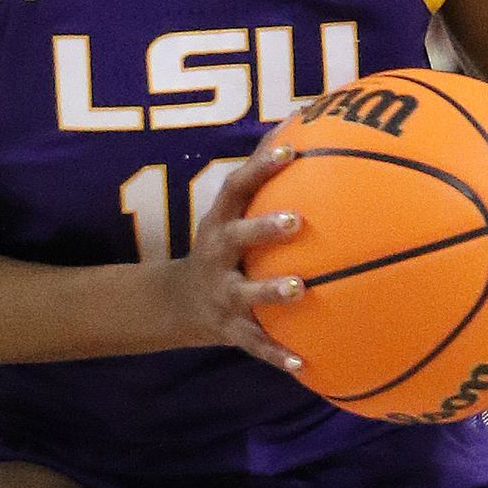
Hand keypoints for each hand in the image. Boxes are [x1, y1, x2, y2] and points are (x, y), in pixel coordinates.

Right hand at [165, 137, 306, 373]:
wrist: (181, 302)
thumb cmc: (226, 244)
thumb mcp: (233, 212)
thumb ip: (265, 178)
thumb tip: (305, 124)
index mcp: (220, 220)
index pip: (236, 186)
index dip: (260, 167)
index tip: (289, 151)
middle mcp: (217, 254)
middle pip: (236, 238)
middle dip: (262, 229)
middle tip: (296, 221)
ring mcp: (221, 293)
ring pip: (245, 294)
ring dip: (271, 292)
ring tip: (300, 288)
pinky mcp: (230, 329)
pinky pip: (256, 344)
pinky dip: (278, 355)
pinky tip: (305, 363)